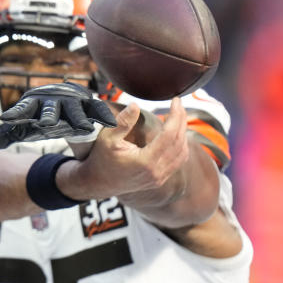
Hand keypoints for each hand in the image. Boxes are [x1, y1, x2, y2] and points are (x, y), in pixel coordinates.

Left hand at [0, 82, 115, 149]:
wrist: (69, 106)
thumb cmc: (44, 118)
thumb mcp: (24, 128)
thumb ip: (3, 135)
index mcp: (34, 104)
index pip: (23, 109)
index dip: (16, 113)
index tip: (5, 120)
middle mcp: (54, 101)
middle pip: (50, 109)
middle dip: (49, 116)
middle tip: (45, 126)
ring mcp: (74, 103)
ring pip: (75, 111)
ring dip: (78, 117)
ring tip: (82, 127)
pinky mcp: (92, 108)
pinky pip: (97, 112)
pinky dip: (102, 116)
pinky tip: (108, 122)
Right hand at [59, 97, 189, 198]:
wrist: (98, 182)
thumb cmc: (101, 158)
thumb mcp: (107, 138)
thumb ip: (122, 122)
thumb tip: (135, 105)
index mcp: (145, 161)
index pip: (169, 135)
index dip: (176, 116)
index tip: (175, 101)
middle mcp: (156, 172)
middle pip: (179, 142)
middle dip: (182, 121)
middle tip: (179, 104)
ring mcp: (159, 178)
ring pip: (182, 153)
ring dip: (184, 133)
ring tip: (178, 117)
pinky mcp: (159, 180)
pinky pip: (178, 162)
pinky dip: (181, 146)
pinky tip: (177, 135)